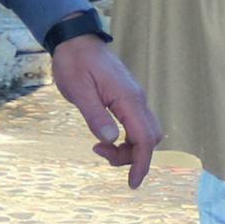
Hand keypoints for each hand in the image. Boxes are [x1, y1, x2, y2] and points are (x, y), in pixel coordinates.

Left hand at [50, 35, 158, 188]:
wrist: (76, 39)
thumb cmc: (74, 63)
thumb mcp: (79, 91)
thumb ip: (95, 116)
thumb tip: (110, 140)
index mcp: (128, 99)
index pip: (144, 139)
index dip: (141, 164)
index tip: (132, 183)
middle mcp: (137, 98)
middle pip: (150, 138)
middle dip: (133, 156)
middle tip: (102, 155)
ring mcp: (134, 96)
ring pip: (145, 131)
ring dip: (129, 147)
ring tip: (100, 146)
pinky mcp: (127, 96)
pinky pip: (136, 122)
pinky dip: (127, 136)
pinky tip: (106, 135)